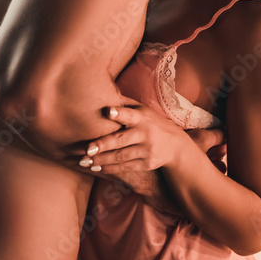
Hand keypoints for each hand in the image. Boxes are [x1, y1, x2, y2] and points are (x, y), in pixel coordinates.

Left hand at [80, 103, 225, 174]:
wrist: (175, 146)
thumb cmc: (152, 122)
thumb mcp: (143, 109)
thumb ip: (125, 103)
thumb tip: (103, 91)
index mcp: (142, 117)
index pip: (129, 114)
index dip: (119, 113)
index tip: (108, 112)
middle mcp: (145, 134)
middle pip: (121, 140)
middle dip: (103, 144)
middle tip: (87, 148)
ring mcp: (146, 150)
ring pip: (121, 156)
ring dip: (102, 159)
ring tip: (85, 161)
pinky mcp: (146, 164)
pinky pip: (125, 167)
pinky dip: (110, 168)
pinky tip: (97, 168)